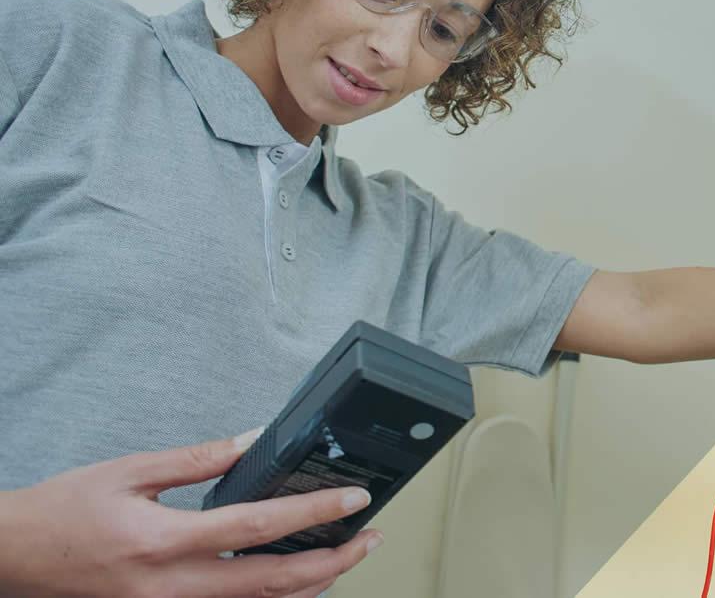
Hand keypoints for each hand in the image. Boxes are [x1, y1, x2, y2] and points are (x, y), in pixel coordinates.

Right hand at [0, 429, 381, 597]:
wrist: (13, 558)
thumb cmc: (63, 513)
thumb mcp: (128, 471)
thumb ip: (197, 458)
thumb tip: (254, 439)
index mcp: (164, 542)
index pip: (259, 528)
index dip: (314, 514)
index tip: (355, 500)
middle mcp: (173, 588)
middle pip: (274, 583)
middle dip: (334, 561)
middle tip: (371, 537)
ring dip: (312, 584)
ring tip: (349, 555)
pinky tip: (300, 579)